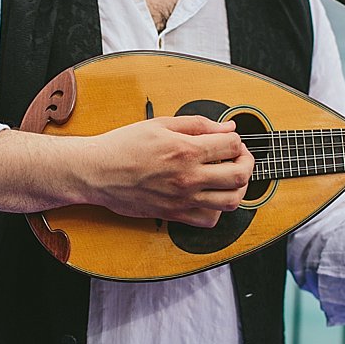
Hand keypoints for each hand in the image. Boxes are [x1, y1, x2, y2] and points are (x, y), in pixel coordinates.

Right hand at [76, 115, 253, 226]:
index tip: (230, 139)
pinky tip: (212, 196)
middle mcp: (188, 177)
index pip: (232, 145)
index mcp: (186, 150)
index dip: (236, 139)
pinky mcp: (175, 214)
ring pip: (231, 201)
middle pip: (240, 174)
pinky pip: (210, 219)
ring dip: (238, 187)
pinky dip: (219, 209)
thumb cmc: (124, 146)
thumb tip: (227, 127)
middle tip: (239, 157)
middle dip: (247, 162)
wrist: (97, 172)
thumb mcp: (161, 124)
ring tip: (230, 178)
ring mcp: (183, 199)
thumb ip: (199, 124)